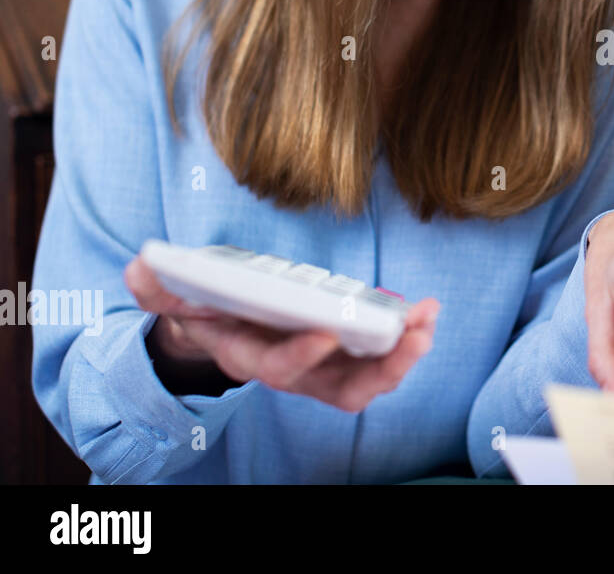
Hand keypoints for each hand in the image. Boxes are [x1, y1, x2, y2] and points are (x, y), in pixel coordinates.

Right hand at [125, 254, 438, 411]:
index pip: (278, 368)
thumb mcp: (175, 295)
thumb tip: (142, 269)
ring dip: (404, 352)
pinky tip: (424, 311)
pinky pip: (381, 354)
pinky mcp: (347, 350)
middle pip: (342, 388)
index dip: (301, 356)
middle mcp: (296, 370)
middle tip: (413, 337)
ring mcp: (326, 365)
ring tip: (427, 320)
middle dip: (382, 368)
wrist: (222, 319)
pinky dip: (405, 334)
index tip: (326, 331)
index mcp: (251, 355)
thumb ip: (160, 286)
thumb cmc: (206, 306)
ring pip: (370, 377)